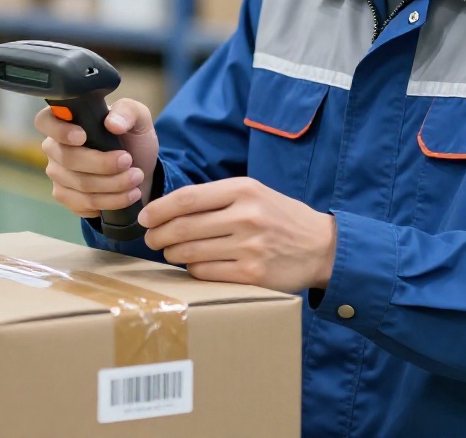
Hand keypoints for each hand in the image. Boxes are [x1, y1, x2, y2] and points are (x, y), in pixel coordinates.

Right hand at [37, 99, 159, 219]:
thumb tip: (112, 124)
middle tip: (128, 161)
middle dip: (102, 164)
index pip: (45, 121)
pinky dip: (110, 201)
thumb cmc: (132, 138)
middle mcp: (55, 147)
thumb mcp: (139, 118)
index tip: (83, 137)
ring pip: (79, 184)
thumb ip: (128, 112)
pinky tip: (128, 195)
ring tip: (137, 178)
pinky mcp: (66, 196)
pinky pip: (82, 203)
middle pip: (67, 159)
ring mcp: (58, 173)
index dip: (59, 130)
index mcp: (66, 120)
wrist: (139, 169)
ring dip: (112, 184)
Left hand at [140, 177, 336, 294]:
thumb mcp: (253, 193)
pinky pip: (206, 274)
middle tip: (151, 239)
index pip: (186, 198)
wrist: (321, 246)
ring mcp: (250, 247)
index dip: (158, 209)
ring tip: (171, 252)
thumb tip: (166, 209)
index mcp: (243, 190)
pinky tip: (195, 266)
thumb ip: (215, 198)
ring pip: (190, 253)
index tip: (145, 217)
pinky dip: (193, 271)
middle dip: (158, 235)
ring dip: (173, 254)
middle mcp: (246, 216)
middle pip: (183, 227)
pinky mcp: (252, 275)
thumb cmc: (278, 217)